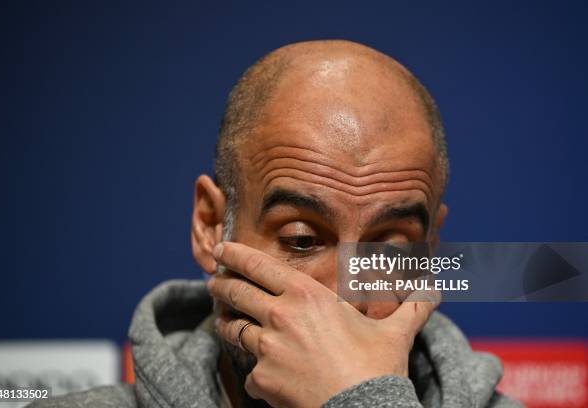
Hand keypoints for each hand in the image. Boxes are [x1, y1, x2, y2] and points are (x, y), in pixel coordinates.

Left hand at [207, 242, 439, 407]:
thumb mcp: (396, 333)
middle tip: (212, 281)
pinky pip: (250, 371)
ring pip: (233, 328)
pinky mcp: (261, 379)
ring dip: (226, 322)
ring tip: (223, 319)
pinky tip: (262, 373)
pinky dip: (255, 370)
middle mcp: (280, 316)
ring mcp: (267, 348)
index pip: (259, 266)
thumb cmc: (377, 369)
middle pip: (236, 292)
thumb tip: (435, 289)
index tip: (220, 248)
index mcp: (306, 296)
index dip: (235, 255)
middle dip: (220, 284)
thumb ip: (413, 306)